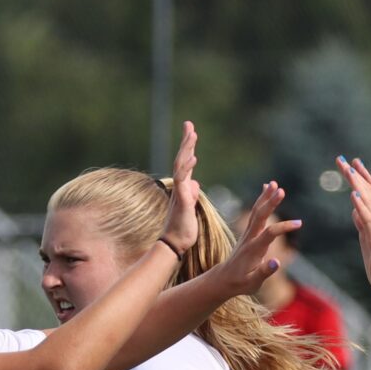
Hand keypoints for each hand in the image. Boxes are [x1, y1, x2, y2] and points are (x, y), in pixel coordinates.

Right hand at [159, 121, 201, 253]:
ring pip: (181, 166)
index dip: (188, 147)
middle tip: (189, 124)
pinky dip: (187, 168)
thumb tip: (195, 183)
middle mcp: (179, 186)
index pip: (186, 162)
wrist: (174, 245)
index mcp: (183, 187)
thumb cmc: (183, 229)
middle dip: (186, 141)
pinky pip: (183, 181)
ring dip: (186, 149)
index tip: (191, 131)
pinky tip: (193, 157)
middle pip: (182, 159)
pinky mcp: (181, 201)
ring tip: (192, 133)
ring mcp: (179, 192)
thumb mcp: (191, 208)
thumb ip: (192, 194)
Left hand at [211, 180, 301, 298]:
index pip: (269, 234)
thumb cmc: (240, 283)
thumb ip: (264, 272)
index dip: (283, 227)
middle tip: (281, 189)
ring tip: (274, 183)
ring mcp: (248, 233)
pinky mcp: (248, 232)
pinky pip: (255, 213)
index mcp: (253, 250)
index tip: (299, 223)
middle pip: (260, 217)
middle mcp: (249, 238)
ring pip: (257, 212)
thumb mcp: (252, 283)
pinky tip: (266, 189)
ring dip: (265, 197)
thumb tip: (277, 262)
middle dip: (270, 203)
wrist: (224, 279)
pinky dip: (261, 200)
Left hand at [339, 156, 370, 292]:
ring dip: (358, 184)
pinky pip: (369, 220)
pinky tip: (354, 194)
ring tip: (349, 168)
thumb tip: (355, 212)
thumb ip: (364, 226)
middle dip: (355, 175)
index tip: (353, 164)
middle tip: (343, 158)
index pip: (369, 195)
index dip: (361, 179)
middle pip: (367, 192)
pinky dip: (362, 206)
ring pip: (368, 201)